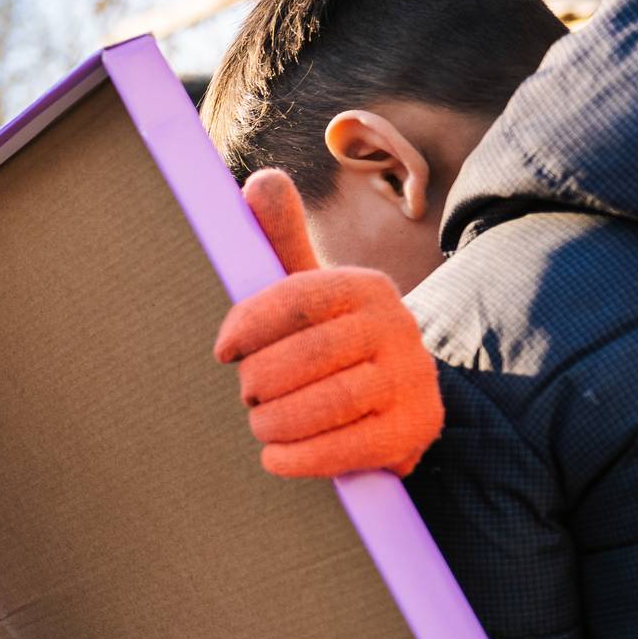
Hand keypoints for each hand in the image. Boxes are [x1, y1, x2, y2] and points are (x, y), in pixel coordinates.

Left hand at [213, 169, 444, 477]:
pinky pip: (342, 449)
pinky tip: (277, 456)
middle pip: (302, 358)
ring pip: (320, 405)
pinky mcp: (414, 430)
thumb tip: (260, 180)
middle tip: (250, 396)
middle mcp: (398, 326)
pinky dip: (297, 457)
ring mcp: (412, 379)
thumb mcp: (306, 292)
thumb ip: (280, 240)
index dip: (246, 328)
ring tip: (263, 425)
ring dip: (273, 424)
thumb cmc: (328, 343)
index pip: (293, 299)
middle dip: (259, 383)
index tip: (223, 352)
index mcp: (365, 286)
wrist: (393, 402)